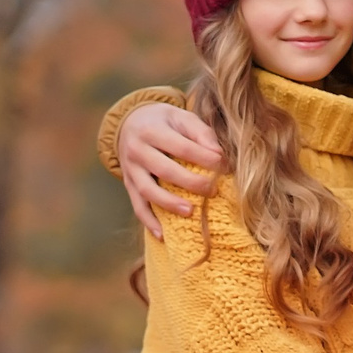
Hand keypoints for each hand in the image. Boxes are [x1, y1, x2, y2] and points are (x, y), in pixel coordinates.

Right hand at [118, 103, 223, 237]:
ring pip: (147, 190)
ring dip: (168, 203)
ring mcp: (130, 169)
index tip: (224, 166)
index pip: (181, 147)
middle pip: (164, 170)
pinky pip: (136, 205)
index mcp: (151, 130)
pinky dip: (149, 221)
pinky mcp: (128, 184)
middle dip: (190, 182)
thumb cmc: (165, 122)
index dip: (204, 157)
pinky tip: (163, 235)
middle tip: (213, 190)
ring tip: (191, 212)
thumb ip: (201, 132)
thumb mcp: (182, 117)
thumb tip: (219, 155)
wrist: (130, 123)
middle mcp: (136, 150)